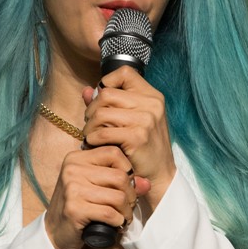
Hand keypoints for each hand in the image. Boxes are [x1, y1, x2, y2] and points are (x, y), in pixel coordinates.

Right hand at [44, 145, 150, 248]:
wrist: (55, 233)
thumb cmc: (79, 207)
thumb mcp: (96, 187)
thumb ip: (121, 181)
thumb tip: (146, 184)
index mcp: (76, 159)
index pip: (113, 153)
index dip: (127, 169)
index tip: (126, 185)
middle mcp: (72, 170)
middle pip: (119, 177)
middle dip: (131, 195)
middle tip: (128, 206)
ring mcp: (72, 189)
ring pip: (117, 197)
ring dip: (126, 211)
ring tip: (123, 217)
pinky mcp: (74, 209)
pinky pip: (109, 213)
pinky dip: (117, 221)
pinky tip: (115, 224)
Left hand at [82, 67, 175, 208]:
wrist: (160, 175)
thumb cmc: (143, 148)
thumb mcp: (131, 121)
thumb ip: (109, 104)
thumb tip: (87, 91)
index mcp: (152, 96)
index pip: (124, 72)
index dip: (107, 83)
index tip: (102, 102)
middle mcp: (152, 104)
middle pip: (106, 94)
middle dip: (92, 110)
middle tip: (91, 125)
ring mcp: (146, 120)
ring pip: (101, 112)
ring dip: (89, 126)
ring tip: (91, 136)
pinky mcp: (137, 137)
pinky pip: (102, 131)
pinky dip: (92, 139)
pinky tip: (94, 145)